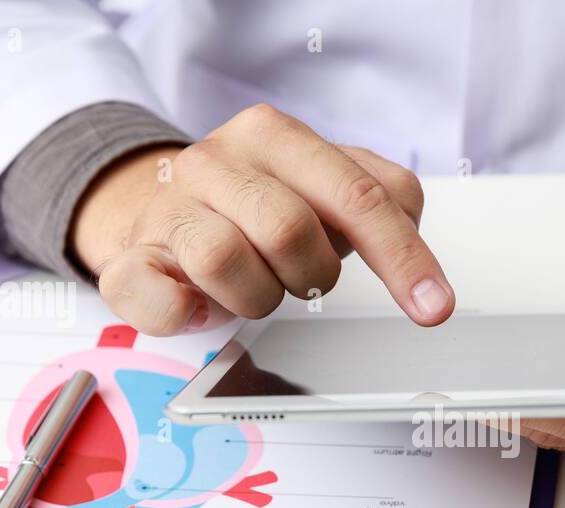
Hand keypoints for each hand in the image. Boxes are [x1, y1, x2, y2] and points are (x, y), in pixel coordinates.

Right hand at [70, 104, 454, 334]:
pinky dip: (189, 313)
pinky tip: (200, 306)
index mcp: (275, 136)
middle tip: (304, 278)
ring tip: (254, 285)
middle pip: (291, 230)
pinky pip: (163, 298)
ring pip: (227, 263)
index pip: (357, 195)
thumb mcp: (325, 190)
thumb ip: (382, 200)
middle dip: (313, 273)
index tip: (433, 307)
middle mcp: (217, 159)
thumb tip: (416, 238)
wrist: (161, 213)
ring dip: (258, 296)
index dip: (402, 258)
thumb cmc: (257, 208)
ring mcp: (169, 207)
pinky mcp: (131, 258)